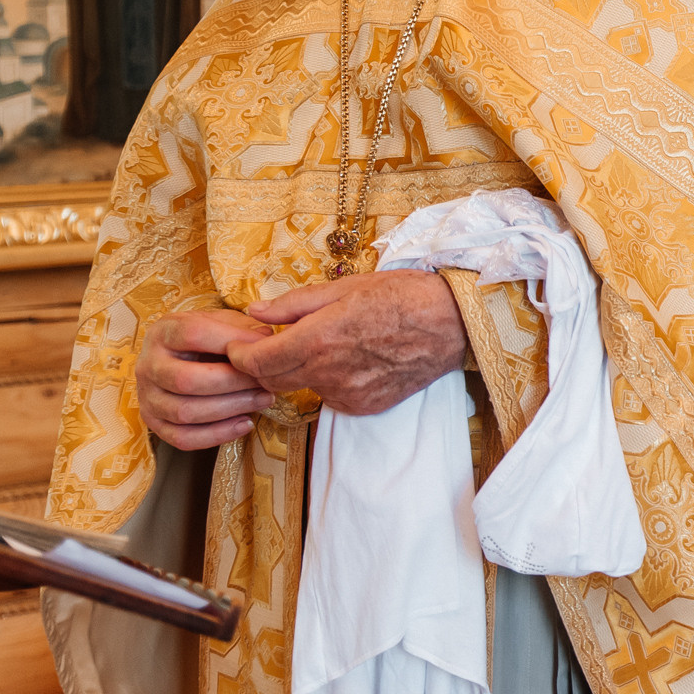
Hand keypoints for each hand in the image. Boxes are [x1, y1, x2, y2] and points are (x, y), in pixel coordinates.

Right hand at [137, 308, 276, 449]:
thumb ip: (242, 328)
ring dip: (231, 408)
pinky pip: (183, 438)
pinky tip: (245, 423)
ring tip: (263, 399)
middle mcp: (148, 365)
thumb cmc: (207, 339)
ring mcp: (147, 397)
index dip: (232, 341)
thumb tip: (266, 340)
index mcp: (164, 332)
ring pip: (185, 412)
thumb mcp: (222, 322)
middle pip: (187, 380)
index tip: (263, 347)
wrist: (177, 357)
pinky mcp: (154, 423)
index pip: (193, 335)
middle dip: (234, 383)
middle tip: (265, 381)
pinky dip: (217, 435)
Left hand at [227, 271, 467, 417]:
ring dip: (300, 372)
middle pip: (273, 382)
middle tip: (274, 344)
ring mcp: (348, 394)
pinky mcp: (366, 406)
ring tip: (324, 347)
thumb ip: (294, 304)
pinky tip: (351, 360)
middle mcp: (328, 373)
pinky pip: (333, 397)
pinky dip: (330, 381)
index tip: (239, 345)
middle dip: (264, 365)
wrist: (454, 324)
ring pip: (304, 389)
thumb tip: (255, 312)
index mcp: (317, 339)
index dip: (239, 355)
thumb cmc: (404, 296)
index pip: (256, 361)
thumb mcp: (346, 287)